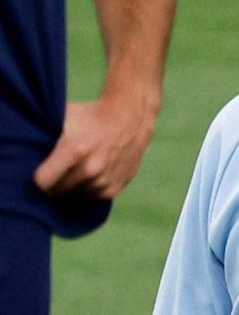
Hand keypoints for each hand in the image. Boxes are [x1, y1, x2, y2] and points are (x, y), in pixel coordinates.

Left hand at [34, 92, 156, 200]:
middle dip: (54, 183)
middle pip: (57, 192)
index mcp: (74, 151)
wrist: (129, 120)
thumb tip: (33, 153)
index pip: (43, 182)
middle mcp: (90, 170)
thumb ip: (47, 137)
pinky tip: (89, 174)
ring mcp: (104, 182)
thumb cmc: (90, 116)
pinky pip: (91, 198)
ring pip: (74, 196)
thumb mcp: (65, 118)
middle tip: (57, 170)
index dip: (39, 177)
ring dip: (71, 187)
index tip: (42, 170)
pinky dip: (87, 189)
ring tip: (75, 170)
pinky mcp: (115, 189)